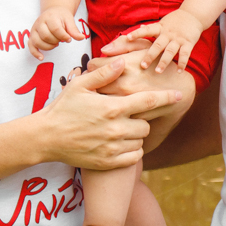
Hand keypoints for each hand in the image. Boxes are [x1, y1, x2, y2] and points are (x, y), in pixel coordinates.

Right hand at [29, 7, 83, 58]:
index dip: (63, 36)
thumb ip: (74, 30)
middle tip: (61, 40)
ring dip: (48, 47)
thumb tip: (82, 38)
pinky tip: (42, 57)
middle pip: (46, 36)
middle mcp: (39, 23)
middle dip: (56, 41)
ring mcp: (34, 30)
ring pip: (37, 42)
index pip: (55, 29)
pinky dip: (35, 53)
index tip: (69, 39)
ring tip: (55, 43)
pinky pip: (30, 46)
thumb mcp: (69, 20)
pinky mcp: (32, 36)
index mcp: (50, 17)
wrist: (53, 12)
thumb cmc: (61, 16)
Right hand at [35, 58, 182, 170]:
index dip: (166, 97)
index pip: (148, 102)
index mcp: (112, 107)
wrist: (46, 138)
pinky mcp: (107, 162)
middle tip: (127, 117)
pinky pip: (133, 157)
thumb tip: (123, 63)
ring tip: (120, 129)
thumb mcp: (79, 85)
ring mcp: (112, 148)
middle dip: (142, 120)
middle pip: (146, 125)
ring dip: (136, 136)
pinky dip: (131, 151)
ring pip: (140, 142)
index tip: (179, 95)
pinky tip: (120, 143)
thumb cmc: (62, 108)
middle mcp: (115, 129)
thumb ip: (104, 74)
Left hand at [87, 47, 194, 122]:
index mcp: (123, 65)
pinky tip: (112, 104)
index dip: (93, 67)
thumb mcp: (144, 48)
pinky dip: (108, 108)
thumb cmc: (159, 65)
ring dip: (98, 96)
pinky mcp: (130, 115)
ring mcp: (126, 101)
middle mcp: (122, 84)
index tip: (97, 70)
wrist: (180, 89)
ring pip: (98, 100)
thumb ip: (122, 45)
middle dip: (92, 83)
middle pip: (91, 84)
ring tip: (103, 93)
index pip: (92, 65)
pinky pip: (110, 112)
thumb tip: (103, 50)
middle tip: (97, 83)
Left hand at [123, 8, 203, 72]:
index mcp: (160, 28)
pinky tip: (178, 72)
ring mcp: (179, 39)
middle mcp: (168, 34)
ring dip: (164, 62)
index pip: (147, 30)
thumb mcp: (162, 22)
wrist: (193, 15)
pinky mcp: (189, 43)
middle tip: (142, 66)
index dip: (137, 33)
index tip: (128, 38)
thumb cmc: (175, 21)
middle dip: (150, 55)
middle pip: (158, 45)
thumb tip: (139, 28)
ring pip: (170, 51)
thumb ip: (152, 28)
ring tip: (158, 71)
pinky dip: (182, 63)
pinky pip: (185, 54)